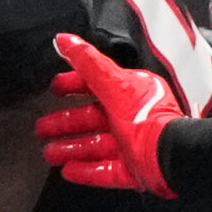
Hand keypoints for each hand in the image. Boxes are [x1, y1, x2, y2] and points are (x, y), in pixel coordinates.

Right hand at [35, 32, 184, 194]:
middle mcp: (132, 117)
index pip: (97, 85)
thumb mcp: (113, 84)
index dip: (73, 85)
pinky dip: (86, 170)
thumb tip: (64, 40)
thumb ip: (87, 62)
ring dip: (71, 148)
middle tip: (41, 128)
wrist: (170, 155)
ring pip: (96, 145)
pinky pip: (106, 170)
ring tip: (49, 154)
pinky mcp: (134, 170)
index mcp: (131, 92)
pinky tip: (67, 171)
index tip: (54, 89)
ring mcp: (133, 145)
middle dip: (65, 123)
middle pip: (92, 118)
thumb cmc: (146, 118)